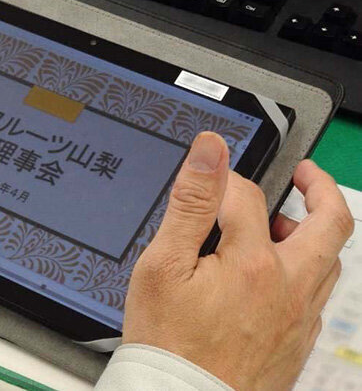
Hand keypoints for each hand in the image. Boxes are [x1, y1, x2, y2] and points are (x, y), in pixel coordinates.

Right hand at [123, 132, 353, 389]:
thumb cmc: (168, 343)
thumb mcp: (164, 265)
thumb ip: (191, 203)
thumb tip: (211, 151)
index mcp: (254, 264)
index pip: (249, 197)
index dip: (226, 179)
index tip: (211, 176)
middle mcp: (289, 288)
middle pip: (329, 223)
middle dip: (319, 187)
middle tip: (303, 173)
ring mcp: (298, 319)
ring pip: (330, 261)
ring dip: (315, 232)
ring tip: (285, 223)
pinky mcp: (297, 343)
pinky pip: (317, 296)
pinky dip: (306, 270)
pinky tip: (277, 276)